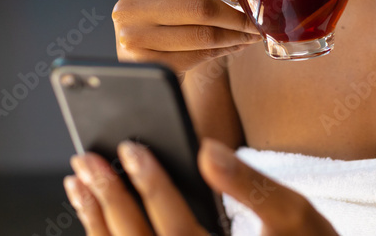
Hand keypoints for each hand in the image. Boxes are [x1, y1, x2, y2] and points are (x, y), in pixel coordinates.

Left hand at [64, 138, 338, 235]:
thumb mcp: (296, 217)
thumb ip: (252, 184)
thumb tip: (206, 149)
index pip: (179, 227)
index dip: (153, 186)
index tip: (131, 148)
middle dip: (110, 198)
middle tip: (87, 158)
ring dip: (98, 221)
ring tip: (79, 181)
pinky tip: (94, 213)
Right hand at [112, 0, 260, 79]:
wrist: (144, 52)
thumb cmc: (165, 7)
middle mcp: (129, 7)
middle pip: (201, 8)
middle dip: (237, 16)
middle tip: (257, 19)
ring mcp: (133, 38)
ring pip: (203, 36)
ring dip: (235, 36)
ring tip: (251, 33)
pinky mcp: (145, 65)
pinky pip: (196, 57)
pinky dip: (222, 51)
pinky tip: (234, 45)